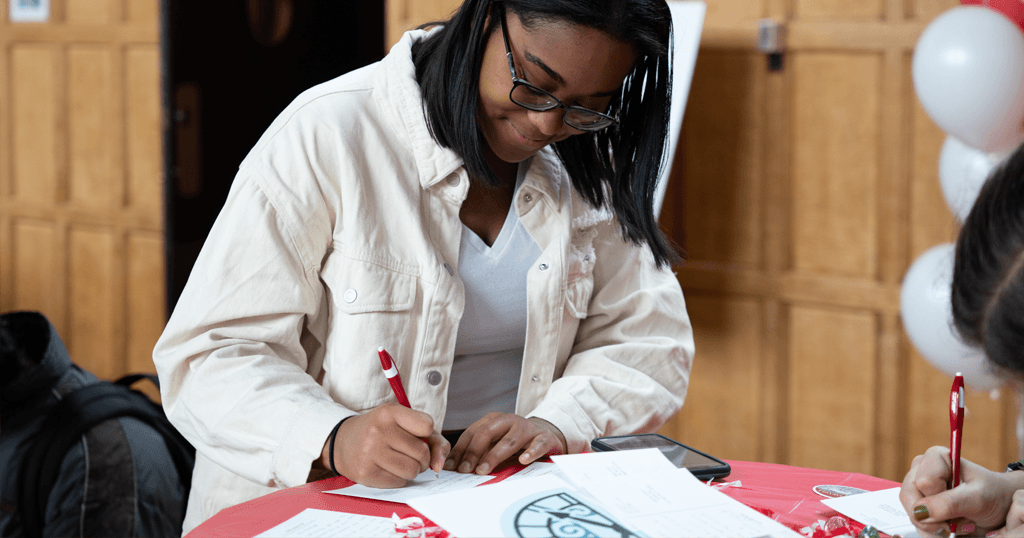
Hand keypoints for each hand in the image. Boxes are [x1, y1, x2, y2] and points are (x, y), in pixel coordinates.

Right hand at [322, 403, 448, 487]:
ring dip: (412, 470)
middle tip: (411, 453)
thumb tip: (439, 465)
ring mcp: (370, 453)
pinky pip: (399, 482)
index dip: (427, 434)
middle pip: (422, 452)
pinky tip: (388, 469)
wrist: (344, 442)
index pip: (427, 425)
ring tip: (400, 461)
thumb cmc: (382, 431)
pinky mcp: (366, 473)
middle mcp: (378, 430)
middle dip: (422, 457)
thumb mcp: (404, 423)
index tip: (417, 434)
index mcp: (389, 412)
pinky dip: (399, 478)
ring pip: (412, 470)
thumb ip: (433, 439)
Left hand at [443, 413, 566, 474]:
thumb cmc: (515, 443)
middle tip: (465, 470)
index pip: (472, 433)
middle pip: (487, 433)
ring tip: (483, 470)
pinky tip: (523, 460)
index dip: (460, 450)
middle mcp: (508, 421)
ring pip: (509, 441)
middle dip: (473, 452)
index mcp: (493, 420)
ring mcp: (527, 428)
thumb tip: (454, 468)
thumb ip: (478, 453)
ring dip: (494, 455)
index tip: (451, 467)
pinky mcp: (544, 438)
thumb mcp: (495, 444)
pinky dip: (531, 452)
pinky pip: (538, 444)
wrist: (545, 436)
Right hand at [900, 445, 1021, 536]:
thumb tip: (920, 511)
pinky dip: (931, 530)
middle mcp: (922, 469)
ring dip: (932, 526)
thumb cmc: (993, 495)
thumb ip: (950, 503)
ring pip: (911, 510)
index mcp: (936, 457)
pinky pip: (915, 520)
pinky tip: (947, 528)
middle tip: (953, 523)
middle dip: (932, 516)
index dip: (939, 497)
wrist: (1000, 508)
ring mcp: (918, 487)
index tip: (960, 502)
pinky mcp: (919, 503)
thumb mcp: (977, 498)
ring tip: (954, 525)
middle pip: (910, 496)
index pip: (923, 482)